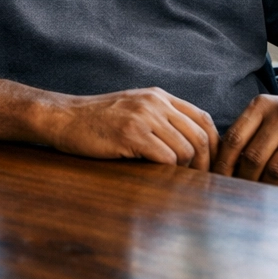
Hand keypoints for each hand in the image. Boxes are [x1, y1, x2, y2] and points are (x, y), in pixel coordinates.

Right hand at [42, 88, 218, 170]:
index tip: (211, 165)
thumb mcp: (133, 108)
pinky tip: (156, 176)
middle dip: (205, 163)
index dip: (214, 145)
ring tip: (174, 180)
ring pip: (186, 149)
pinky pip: (166, 158)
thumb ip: (160, 118)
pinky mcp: (131, 134)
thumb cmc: (97, 120)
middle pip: (200, 135)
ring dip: (184, 170)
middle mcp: (155, 102)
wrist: (63, 118)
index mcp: (158, 96)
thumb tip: (193, 147)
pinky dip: (167, 172)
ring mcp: (143, 116)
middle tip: (199, 182)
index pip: (203, 119)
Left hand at [211, 94, 277, 188]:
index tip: (218, 180)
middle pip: (254, 156)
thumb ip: (246, 134)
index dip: (224, 163)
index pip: (235, 138)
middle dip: (244, 179)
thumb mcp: (267, 116)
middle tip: (240, 192)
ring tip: (259, 196)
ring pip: (276, 168)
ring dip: (265, 187)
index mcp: (262, 105)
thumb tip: (220, 166)